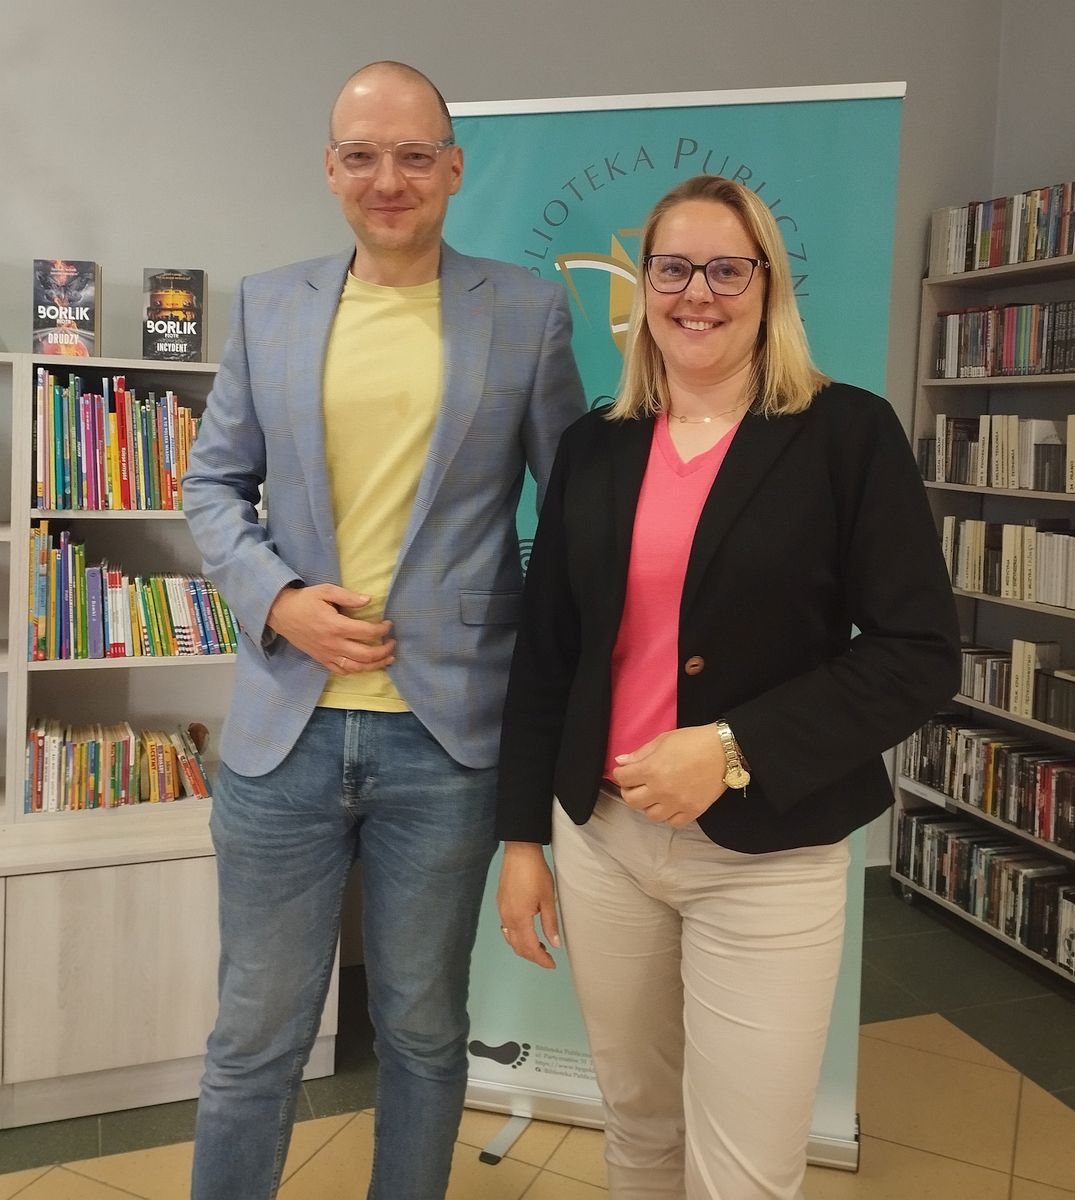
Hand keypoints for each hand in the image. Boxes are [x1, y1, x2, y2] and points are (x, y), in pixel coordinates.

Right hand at [267, 584, 395, 673]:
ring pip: (356, 667)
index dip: (382, 630)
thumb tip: (368, 601)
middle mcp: (333, 643)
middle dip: (384, 650)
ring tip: (388, 659)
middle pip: (365, 654)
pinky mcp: (321, 660)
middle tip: (393, 643)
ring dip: (375, 665)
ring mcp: (327, 654)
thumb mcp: (325, 591)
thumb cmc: (305, 600)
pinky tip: (366, 666)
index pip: (366, 632)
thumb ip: (348, 596)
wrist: (281, 614)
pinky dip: (356, 671)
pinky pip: (342, 671)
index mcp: (335, 625)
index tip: (389, 625)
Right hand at [496, 842, 560, 969]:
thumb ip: (550, 924)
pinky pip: (506, 929)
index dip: (541, 959)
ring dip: (523, 947)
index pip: (530, 948)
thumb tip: (554, 945)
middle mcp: (507, 918)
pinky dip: (516, 937)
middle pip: (517, 947)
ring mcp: (501, 911)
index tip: (552, 964)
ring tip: (539, 947)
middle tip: (548, 958)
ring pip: (510, 939)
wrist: (519, 852)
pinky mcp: (500, 904)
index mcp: (519, 919)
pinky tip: (526, 932)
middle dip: (532, 956)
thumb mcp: (547, 899)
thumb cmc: (536, 874)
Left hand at [611, 724, 726, 827]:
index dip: (621, 774)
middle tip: (636, 785)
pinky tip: (672, 804)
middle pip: (632, 801)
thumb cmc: (694, 740)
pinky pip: (674, 823)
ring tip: (655, 796)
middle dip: (630, 792)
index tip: (625, 771)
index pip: (623, 778)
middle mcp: (661, 789)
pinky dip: (670, 816)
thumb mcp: (663, 740)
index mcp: (651, 769)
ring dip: (649, 805)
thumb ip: (640, 753)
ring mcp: (677, 803)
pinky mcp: (693, 811)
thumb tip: (621, 762)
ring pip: (651, 816)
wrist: (726, 750)